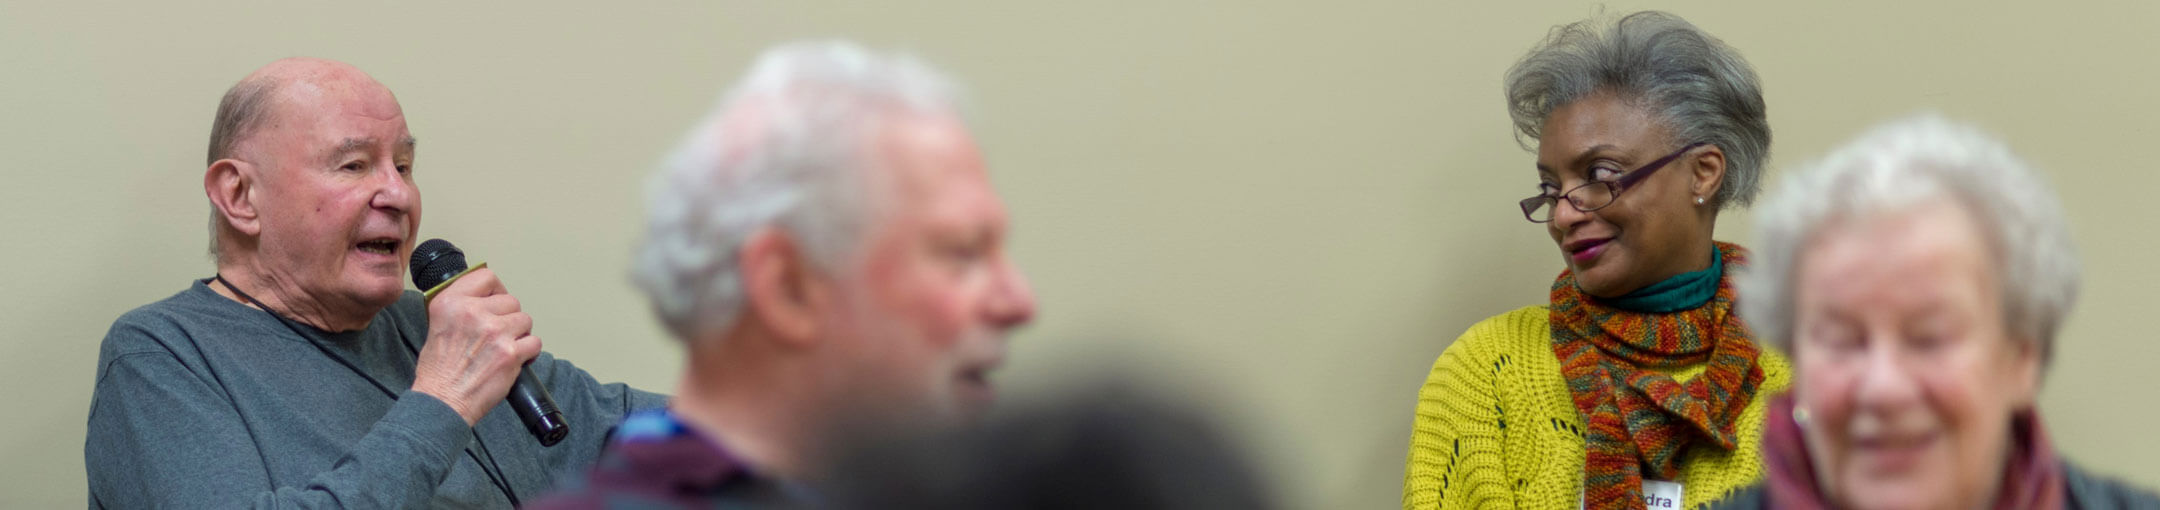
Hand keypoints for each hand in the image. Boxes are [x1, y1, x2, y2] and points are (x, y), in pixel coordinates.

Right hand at [412, 268, 541, 425]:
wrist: (442, 401)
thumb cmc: (439, 371)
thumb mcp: (438, 325)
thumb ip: (461, 307)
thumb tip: (486, 299)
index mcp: (451, 303)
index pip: (487, 278)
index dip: (496, 291)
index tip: (496, 301)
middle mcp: (472, 312)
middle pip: (511, 301)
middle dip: (508, 318)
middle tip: (497, 336)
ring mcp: (494, 331)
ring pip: (525, 320)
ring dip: (519, 334)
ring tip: (503, 349)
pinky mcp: (510, 352)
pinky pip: (534, 342)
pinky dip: (529, 353)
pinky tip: (514, 360)